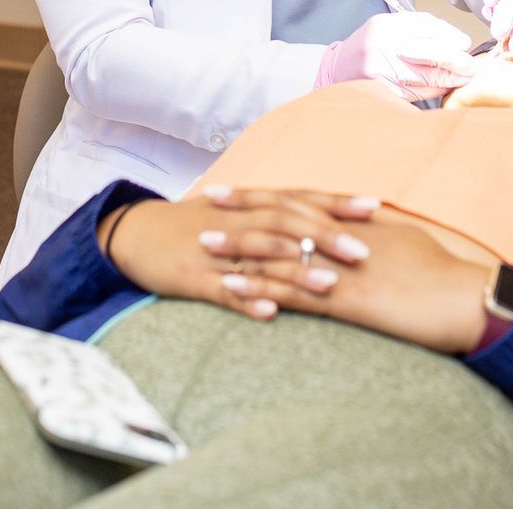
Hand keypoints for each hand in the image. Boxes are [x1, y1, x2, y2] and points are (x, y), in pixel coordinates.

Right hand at [99, 189, 377, 319]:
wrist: (137, 232)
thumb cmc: (198, 224)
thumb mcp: (239, 213)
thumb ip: (277, 216)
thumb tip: (325, 220)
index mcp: (253, 205)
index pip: (301, 198)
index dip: (336, 202)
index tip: (374, 206)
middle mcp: (240, 222)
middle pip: (288, 224)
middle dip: (326, 237)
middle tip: (364, 252)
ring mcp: (218, 250)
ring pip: (262, 258)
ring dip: (296, 270)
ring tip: (330, 285)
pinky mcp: (194, 278)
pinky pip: (223, 291)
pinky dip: (246, 301)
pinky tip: (270, 314)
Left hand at [202, 196, 492, 353]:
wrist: (467, 299)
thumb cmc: (443, 275)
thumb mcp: (407, 241)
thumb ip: (378, 230)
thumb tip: (359, 222)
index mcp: (359, 220)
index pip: (304, 200)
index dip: (269, 194)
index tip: (236, 189)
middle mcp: (345, 234)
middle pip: (285, 215)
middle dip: (244, 208)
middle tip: (207, 202)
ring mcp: (343, 265)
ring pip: (281, 249)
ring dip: (240, 246)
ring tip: (205, 244)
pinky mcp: (347, 298)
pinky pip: (294, 290)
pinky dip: (260, 286)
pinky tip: (233, 287)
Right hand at [315, 11, 474, 99]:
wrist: (337, 69)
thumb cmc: (368, 46)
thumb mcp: (388, 26)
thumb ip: (419, 29)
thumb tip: (457, 42)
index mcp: (385, 25)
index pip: (427, 27)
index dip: (450, 36)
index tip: (464, 44)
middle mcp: (382, 46)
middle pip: (432, 53)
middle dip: (457, 61)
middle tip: (472, 67)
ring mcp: (382, 72)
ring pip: (428, 77)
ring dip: (450, 79)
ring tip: (464, 77)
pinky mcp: (385, 92)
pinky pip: (418, 92)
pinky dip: (434, 90)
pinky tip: (443, 87)